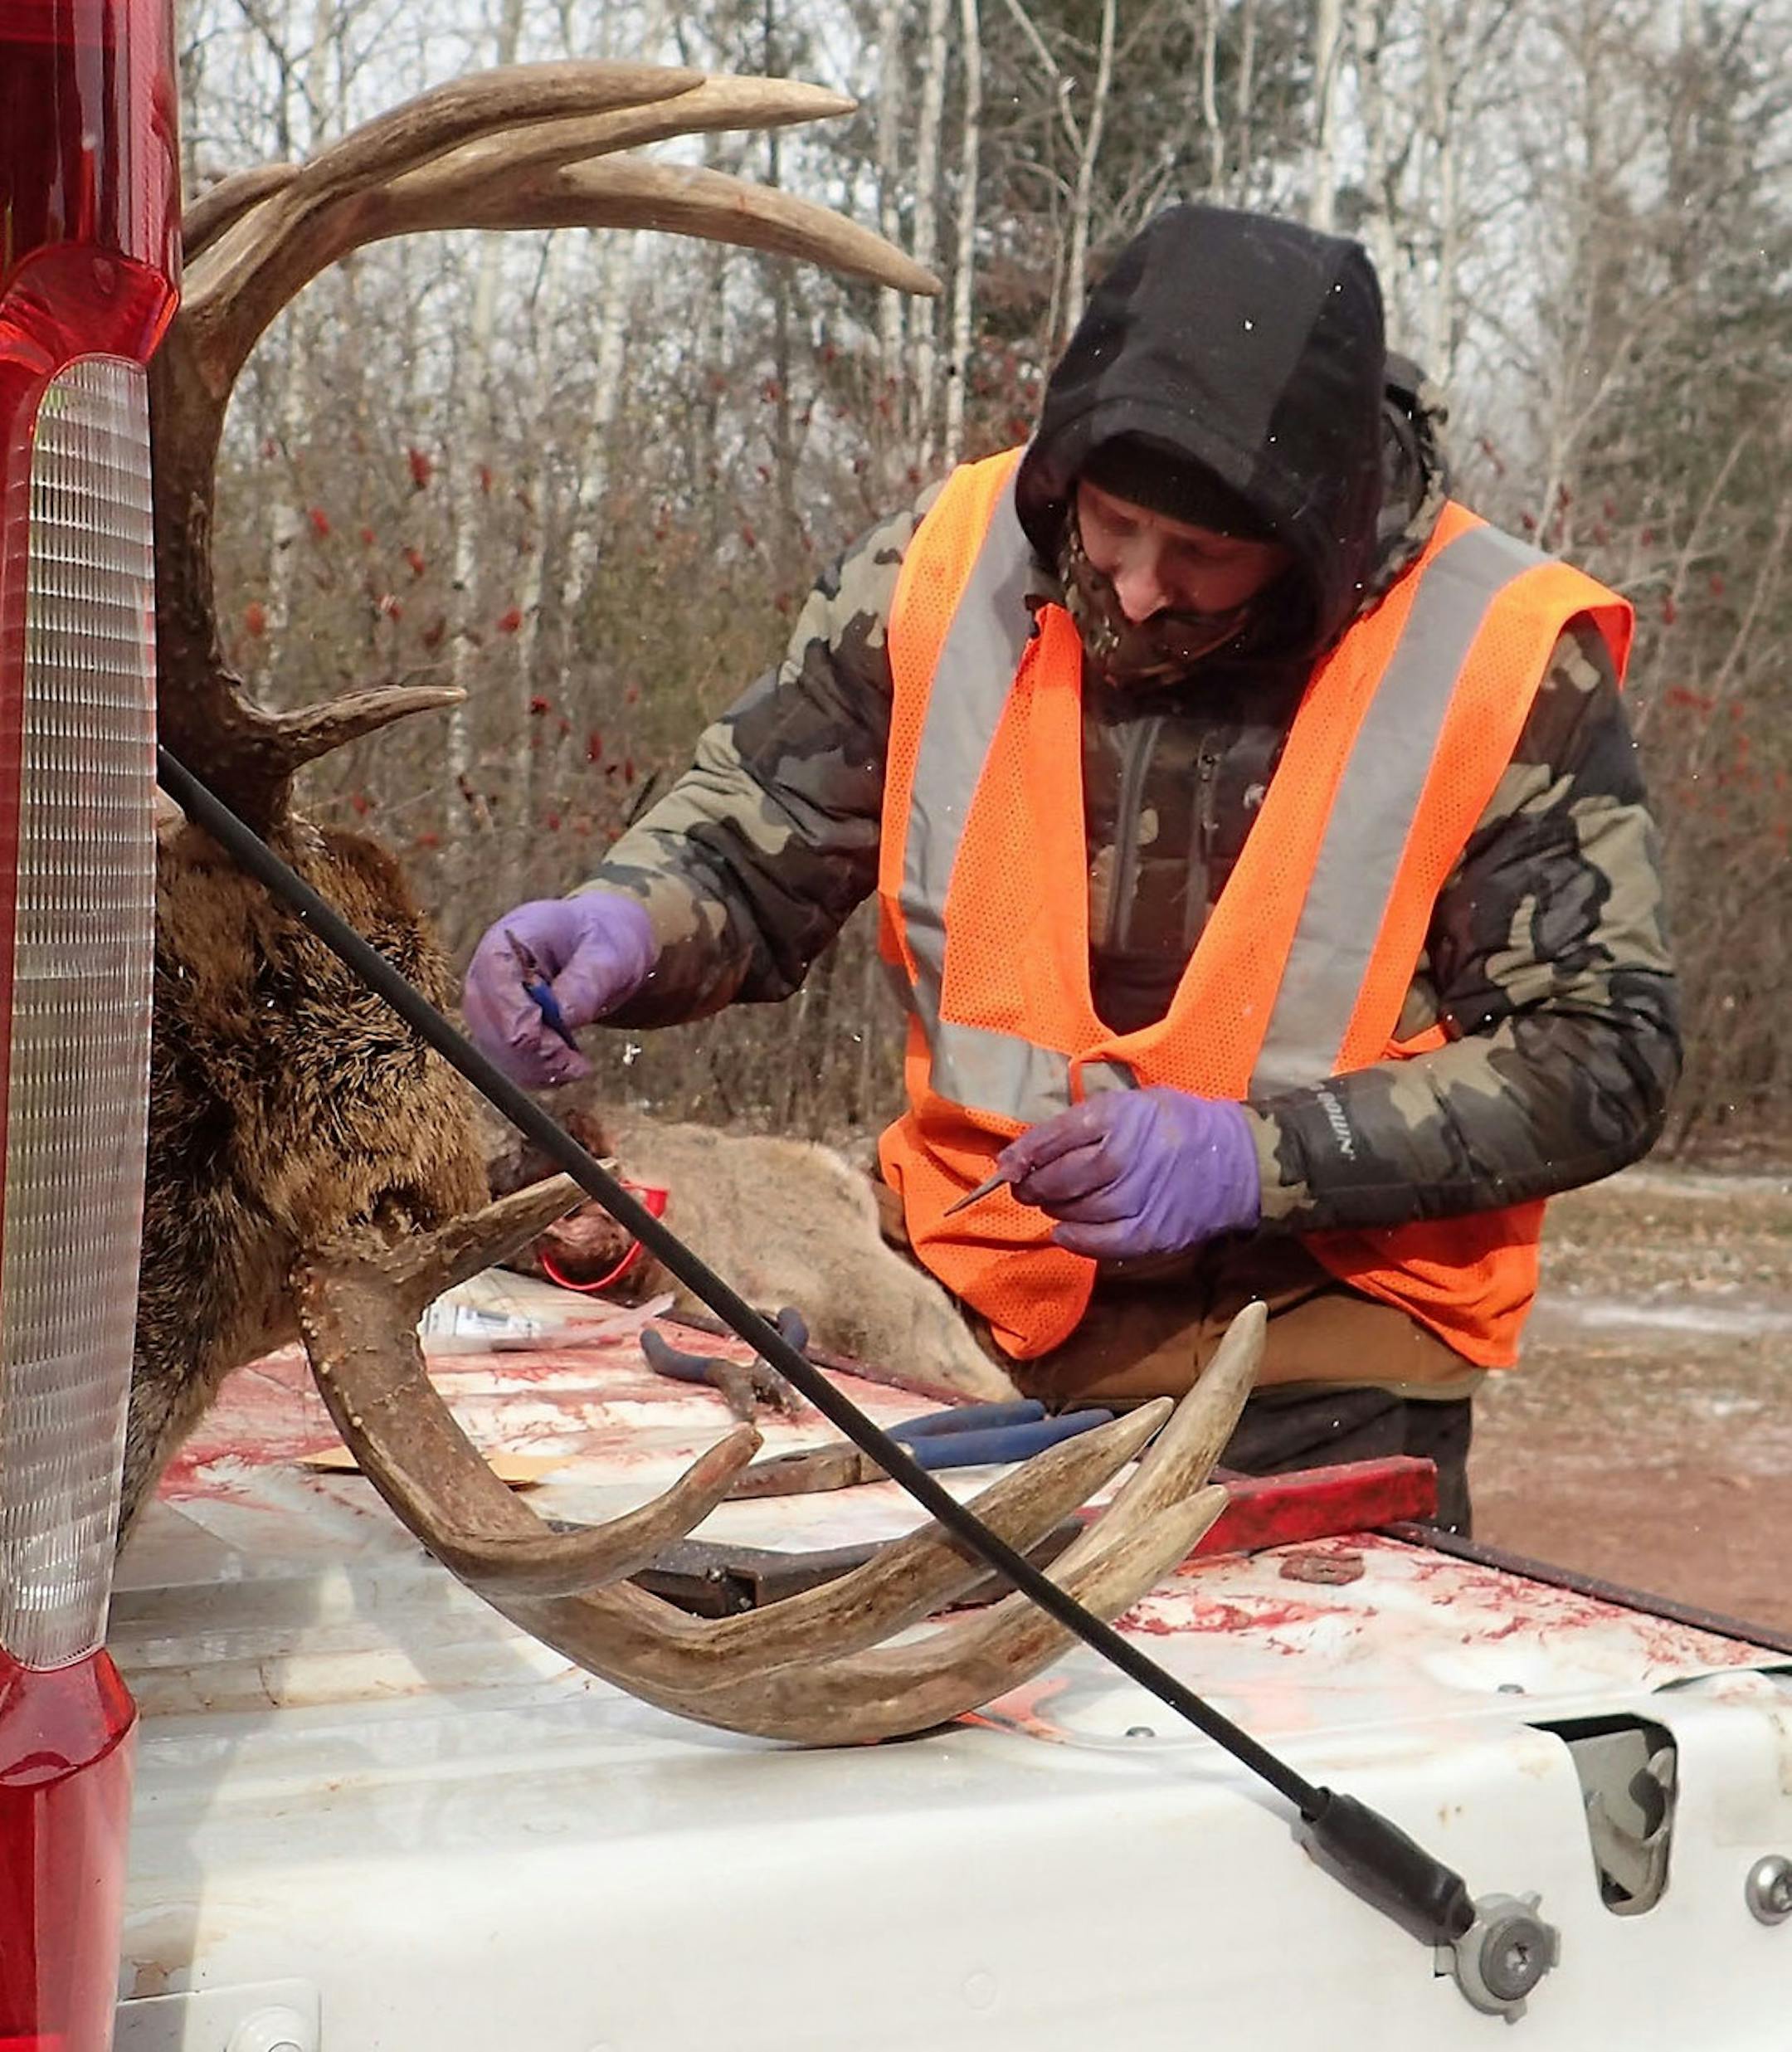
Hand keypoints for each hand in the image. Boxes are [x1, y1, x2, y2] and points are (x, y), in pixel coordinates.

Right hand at [463, 894, 655, 1087]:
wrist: (600, 950)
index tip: (561, 1041)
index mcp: (505, 945)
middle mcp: (485, 978)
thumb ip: (587, 980)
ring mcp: (488, 1009)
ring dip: (541, 1069)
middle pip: (492, 1027)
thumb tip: (563, 1015)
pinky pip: (509, 1066)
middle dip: (537, 1052)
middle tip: (578, 1062)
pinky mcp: (499, 1034)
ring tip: (579, 1065)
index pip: (495, 986)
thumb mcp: (608, 953)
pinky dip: (540, 1075)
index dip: (523, 1019)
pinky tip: (568, 1067)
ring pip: (498, 1054)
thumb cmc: (602, 941)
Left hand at [996, 1088, 1259, 1260]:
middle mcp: (1120, 1158)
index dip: (1022, 1153)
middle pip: (1056, 1178)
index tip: (1006, 1163)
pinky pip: (1096, 1242)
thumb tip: (1033, 1146)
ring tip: (1051, 1203)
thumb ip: (1088, 1121)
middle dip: (1031, 1183)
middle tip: (1025, 1185)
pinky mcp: (1148, 1232)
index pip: (1052, 1138)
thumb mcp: (1134, 1103)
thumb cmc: (1178, 1125)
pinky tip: (1065, 1231)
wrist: (1238, 1161)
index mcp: (1117, 1117)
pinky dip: (1073, 1238)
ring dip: (1052, 1208)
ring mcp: (1134, 1199)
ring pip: (1071, 1210)